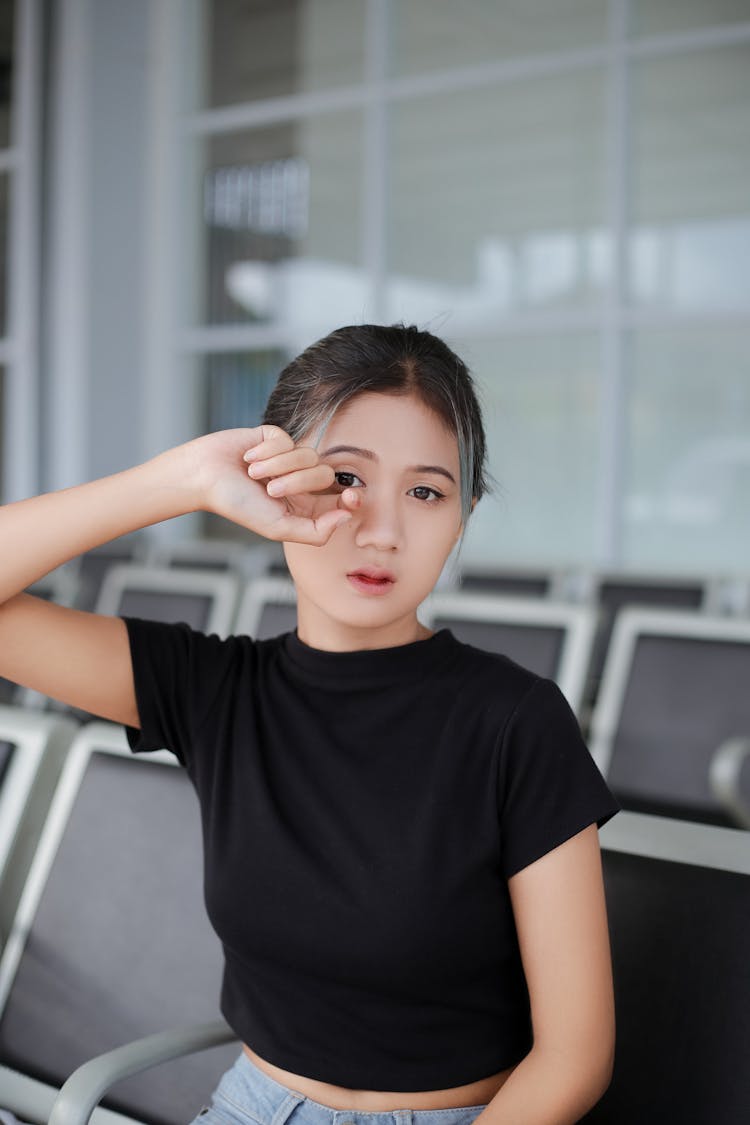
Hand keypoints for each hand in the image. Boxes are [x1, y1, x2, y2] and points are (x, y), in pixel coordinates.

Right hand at [189, 426, 358, 544]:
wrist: (205, 476)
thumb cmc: (238, 505)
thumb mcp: (278, 527)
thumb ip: (314, 531)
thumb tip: (344, 518)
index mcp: (304, 506)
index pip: (339, 499)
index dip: (351, 496)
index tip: (350, 496)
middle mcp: (300, 481)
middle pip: (325, 475)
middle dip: (298, 481)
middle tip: (270, 489)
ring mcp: (289, 458)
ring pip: (308, 454)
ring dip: (278, 465)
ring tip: (254, 473)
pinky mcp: (276, 438)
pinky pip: (288, 439)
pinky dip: (268, 450)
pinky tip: (249, 457)